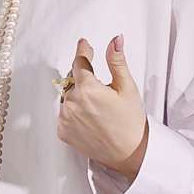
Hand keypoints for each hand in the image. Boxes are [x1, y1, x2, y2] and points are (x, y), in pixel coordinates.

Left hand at [55, 35, 147, 180]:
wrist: (129, 153)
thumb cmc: (131, 121)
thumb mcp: (127, 87)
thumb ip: (117, 61)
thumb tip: (116, 40)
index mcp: (88, 88)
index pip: (80, 61)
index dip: (84, 51)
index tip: (84, 44)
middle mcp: (72, 102)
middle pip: (73, 80)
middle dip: (84, 79)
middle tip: (102, 90)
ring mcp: (65, 118)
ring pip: (68, 97)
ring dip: (78, 96)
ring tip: (97, 108)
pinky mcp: (62, 131)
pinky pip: (64, 114)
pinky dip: (73, 112)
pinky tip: (89, 119)